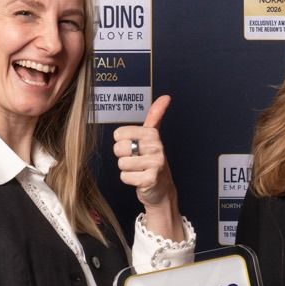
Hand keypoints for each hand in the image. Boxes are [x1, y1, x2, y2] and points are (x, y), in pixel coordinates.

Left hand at [114, 95, 176, 213]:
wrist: (162, 188)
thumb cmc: (152, 160)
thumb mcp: (153, 137)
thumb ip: (155, 116)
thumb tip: (165, 97)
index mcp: (152, 134)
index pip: (119, 134)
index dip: (122, 142)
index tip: (134, 147)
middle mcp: (155, 147)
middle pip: (118, 148)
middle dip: (123, 157)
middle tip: (136, 160)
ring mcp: (154, 164)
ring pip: (121, 164)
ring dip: (127, 169)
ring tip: (139, 170)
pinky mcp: (150, 179)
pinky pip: (125, 177)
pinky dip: (129, 180)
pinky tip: (139, 179)